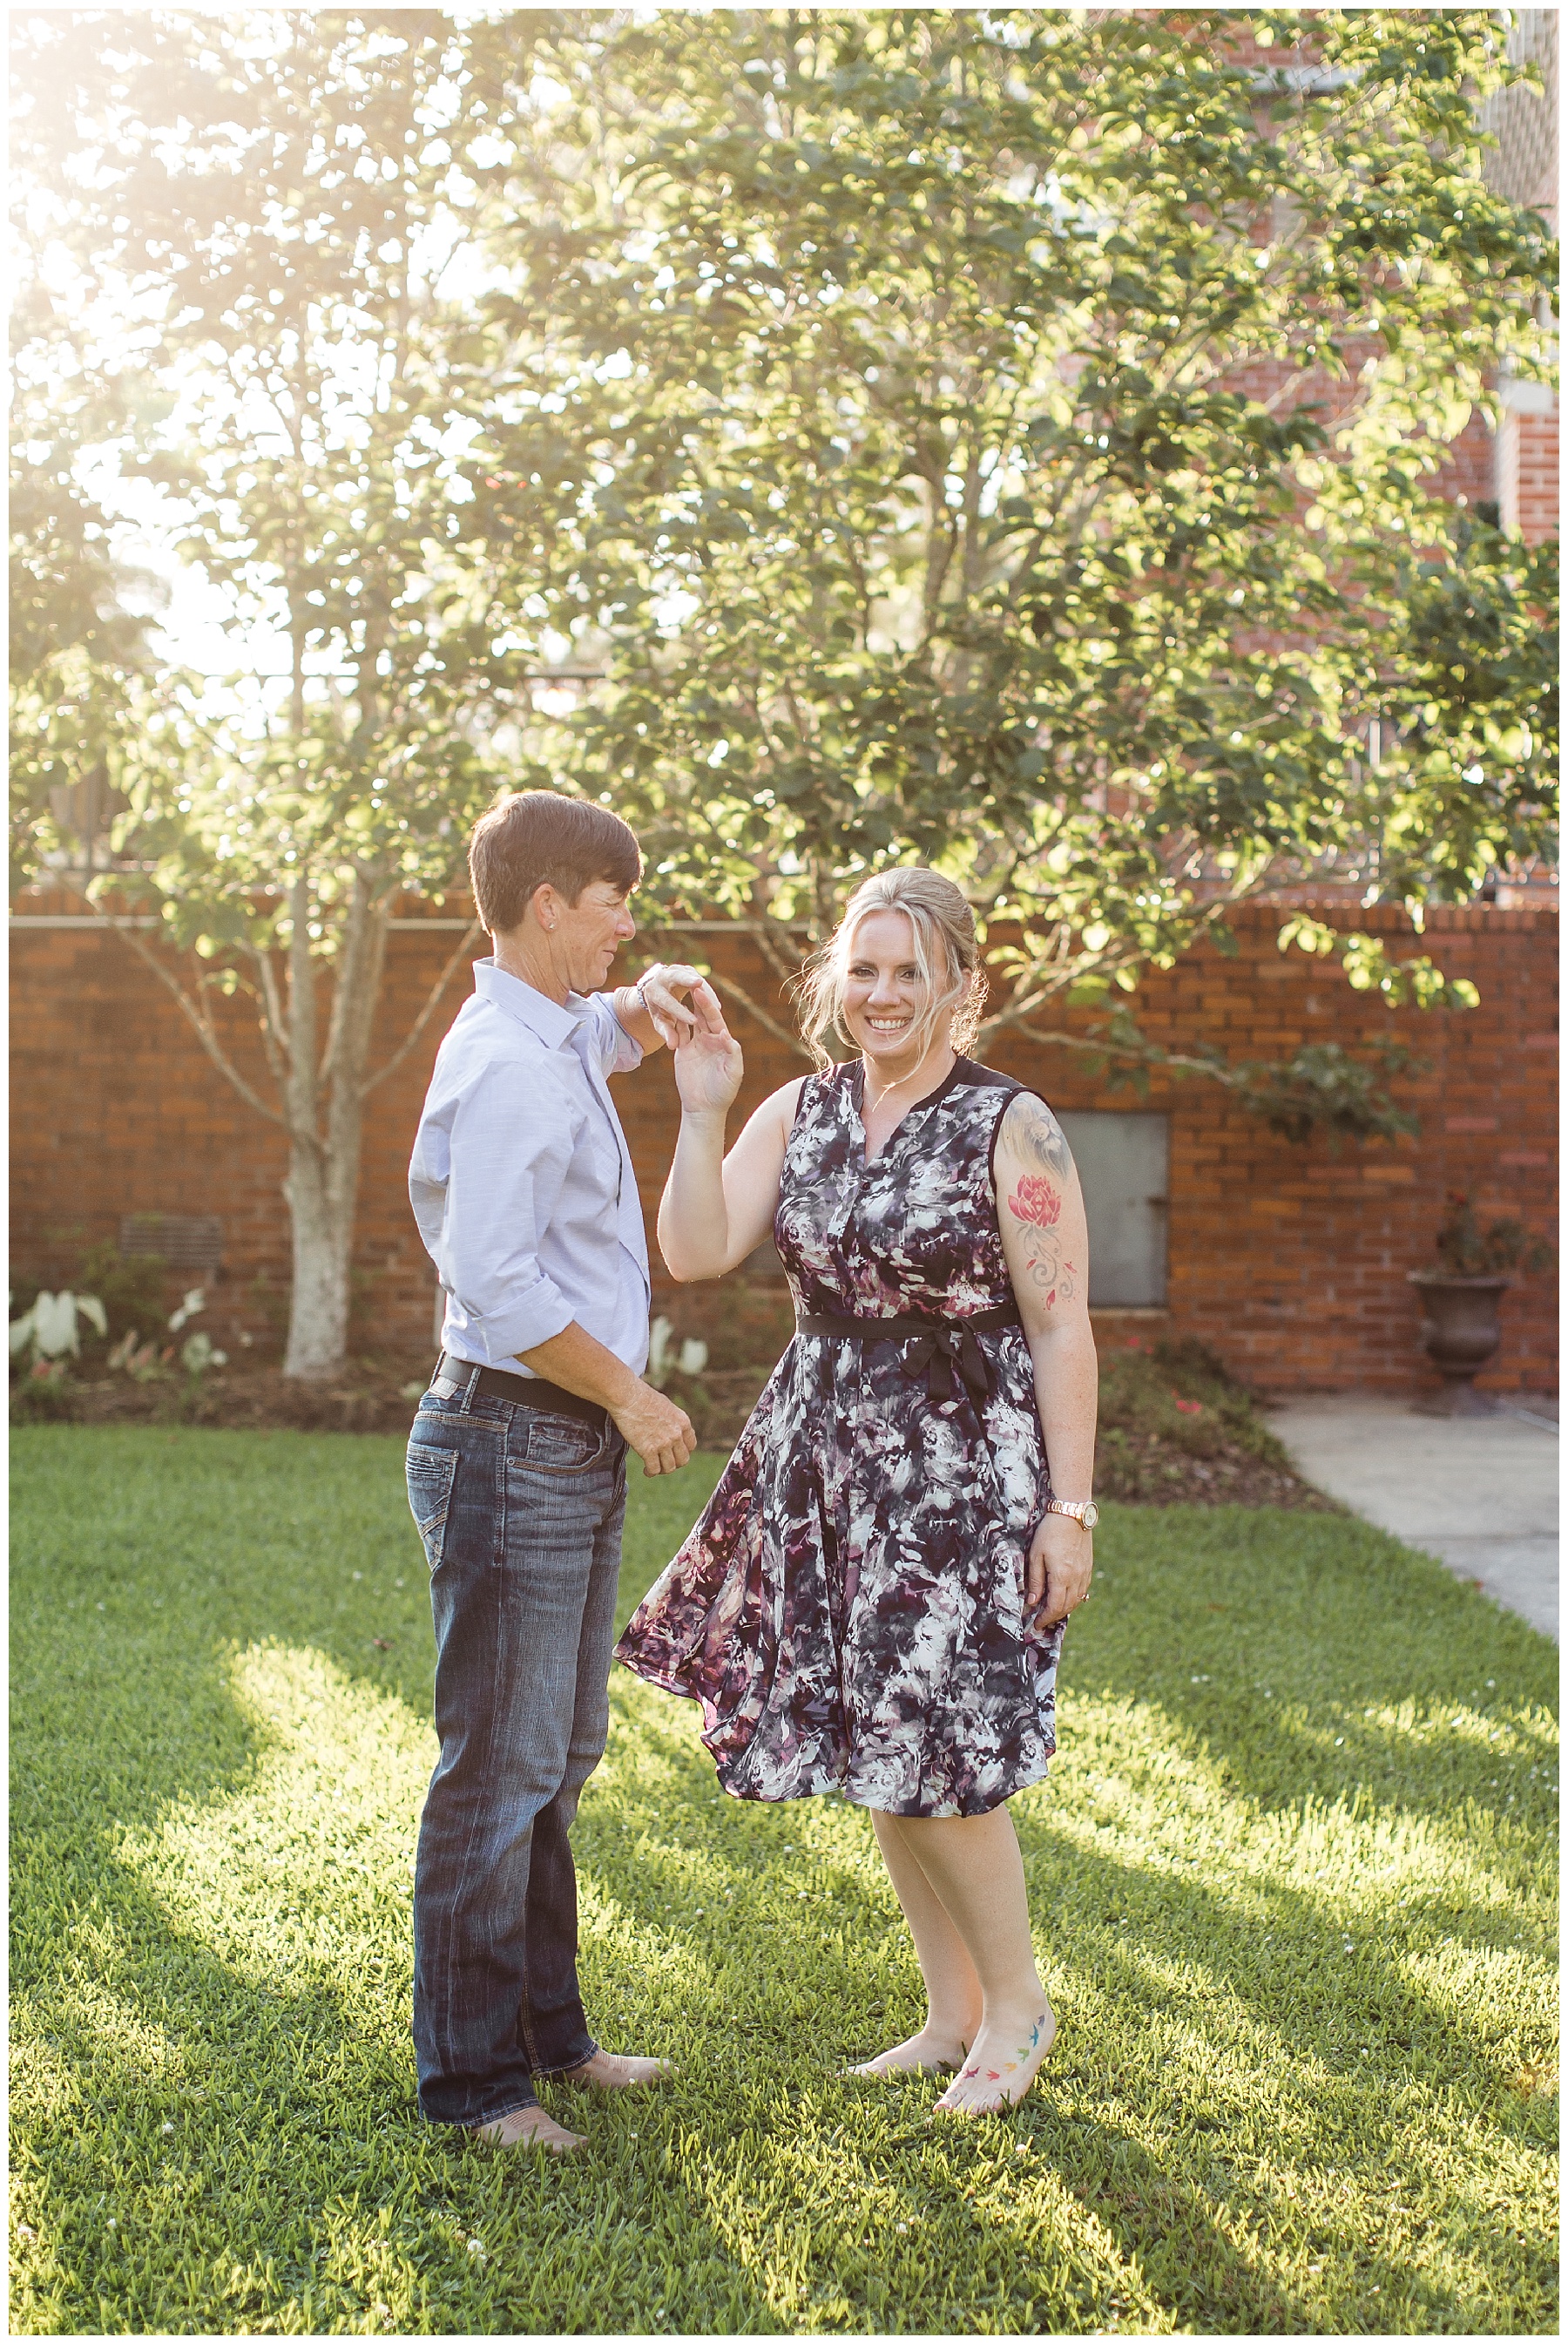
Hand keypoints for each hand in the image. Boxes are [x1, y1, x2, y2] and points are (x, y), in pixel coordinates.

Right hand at [610, 1379, 696, 1476]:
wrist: (628, 1397)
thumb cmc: (642, 1397)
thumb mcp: (666, 1406)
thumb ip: (671, 1420)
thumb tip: (668, 1428)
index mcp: (683, 1422)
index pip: (691, 1445)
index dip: (682, 1451)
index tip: (674, 1453)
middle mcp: (676, 1434)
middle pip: (683, 1459)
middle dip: (674, 1463)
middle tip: (664, 1462)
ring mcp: (663, 1443)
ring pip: (670, 1467)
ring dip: (662, 1470)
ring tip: (654, 1468)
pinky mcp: (648, 1450)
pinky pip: (654, 1469)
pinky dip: (650, 1472)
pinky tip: (646, 1471)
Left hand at [637, 963, 707, 1050]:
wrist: (658, 992)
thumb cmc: (660, 1011)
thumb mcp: (660, 1022)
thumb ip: (667, 1033)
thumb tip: (673, 1046)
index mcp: (653, 992)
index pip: (667, 1001)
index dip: (680, 1012)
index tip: (694, 1022)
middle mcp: (662, 977)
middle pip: (676, 976)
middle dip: (688, 980)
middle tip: (700, 984)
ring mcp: (675, 970)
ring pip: (691, 975)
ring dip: (704, 989)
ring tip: (716, 1007)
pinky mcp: (686, 970)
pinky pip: (699, 977)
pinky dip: (708, 989)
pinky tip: (715, 1003)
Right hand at [672, 982, 743, 1116]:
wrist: (704, 1108)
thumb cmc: (723, 1092)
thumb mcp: (733, 1072)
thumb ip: (733, 1053)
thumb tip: (727, 1035)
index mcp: (722, 1042)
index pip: (715, 1019)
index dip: (708, 1006)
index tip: (701, 991)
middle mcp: (709, 1040)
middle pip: (702, 1016)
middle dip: (696, 1000)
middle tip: (689, 983)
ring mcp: (695, 1045)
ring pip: (689, 1022)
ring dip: (683, 1007)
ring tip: (675, 992)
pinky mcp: (682, 1052)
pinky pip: (677, 1034)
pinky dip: (673, 1023)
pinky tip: (667, 1009)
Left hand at [1026, 1513, 1092, 1629]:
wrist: (1072, 1514)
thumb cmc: (1050, 1532)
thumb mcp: (1035, 1555)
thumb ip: (1035, 1580)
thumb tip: (1032, 1602)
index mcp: (1061, 1577)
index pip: (1054, 1607)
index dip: (1045, 1618)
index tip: (1036, 1624)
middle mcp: (1076, 1578)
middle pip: (1066, 1607)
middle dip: (1053, 1617)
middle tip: (1042, 1621)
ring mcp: (1084, 1573)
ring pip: (1076, 1600)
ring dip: (1064, 1609)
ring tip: (1051, 1612)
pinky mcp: (1088, 1567)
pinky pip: (1082, 1590)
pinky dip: (1073, 1599)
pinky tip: (1065, 1597)